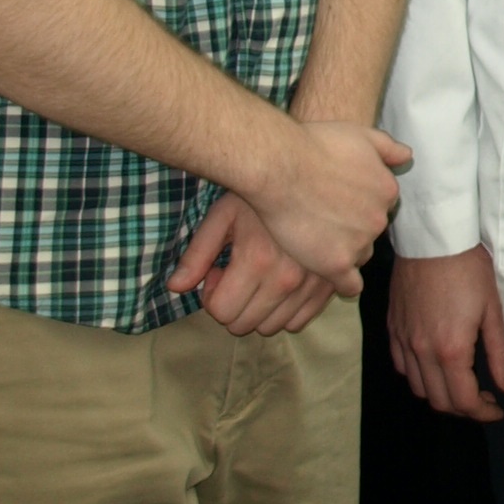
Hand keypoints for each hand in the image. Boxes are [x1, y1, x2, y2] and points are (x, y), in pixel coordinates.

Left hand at [164, 193, 340, 336]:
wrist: (311, 176)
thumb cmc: (260, 194)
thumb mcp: (222, 215)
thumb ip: (196, 254)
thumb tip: (174, 288)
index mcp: (258, 260)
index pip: (222, 312)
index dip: (212, 295)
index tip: (218, 271)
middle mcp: (287, 278)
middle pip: (245, 324)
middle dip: (232, 304)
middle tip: (236, 273)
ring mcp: (312, 285)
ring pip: (272, 327)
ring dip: (258, 309)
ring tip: (259, 276)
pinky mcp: (328, 286)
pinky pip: (298, 322)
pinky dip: (284, 311)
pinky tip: (281, 283)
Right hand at [254, 116, 411, 284]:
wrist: (281, 166)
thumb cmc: (315, 144)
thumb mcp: (360, 134)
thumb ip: (387, 147)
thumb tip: (407, 157)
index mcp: (387, 190)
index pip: (379, 206)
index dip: (359, 205)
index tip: (339, 202)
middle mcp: (379, 219)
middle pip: (370, 231)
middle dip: (353, 228)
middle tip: (324, 219)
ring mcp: (359, 243)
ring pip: (359, 255)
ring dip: (345, 251)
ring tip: (318, 241)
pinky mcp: (336, 264)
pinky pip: (350, 285)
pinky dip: (344, 283)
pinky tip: (330, 275)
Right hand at [389, 247, 503, 419]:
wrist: (433, 238)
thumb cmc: (468, 269)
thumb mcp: (493, 309)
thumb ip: (499, 352)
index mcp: (451, 349)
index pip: (464, 400)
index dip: (483, 412)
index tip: (497, 409)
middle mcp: (422, 351)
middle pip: (439, 401)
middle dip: (463, 409)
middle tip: (482, 398)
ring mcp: (403, 340)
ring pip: (418, 387)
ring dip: (440, 395)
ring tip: (460, 384)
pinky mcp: (392, 328)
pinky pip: (401, 366)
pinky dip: (418, 376)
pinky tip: (434, 366)